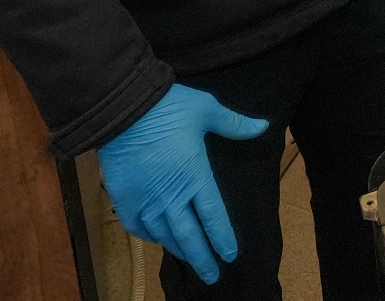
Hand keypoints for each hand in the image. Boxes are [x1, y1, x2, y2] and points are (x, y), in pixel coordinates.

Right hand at [96, 84, 268, 284]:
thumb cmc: (168, 108)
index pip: (213, 216)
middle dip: (202, 258)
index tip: (231, 254)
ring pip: (164, 235)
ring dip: (178, 249)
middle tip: (213, 276)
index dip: (222, 237)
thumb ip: (234, 124)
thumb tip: (263, 126)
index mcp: (195, 177)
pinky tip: (156, 239)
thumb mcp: (207, 110)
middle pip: (189, 236)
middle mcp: (171, 196)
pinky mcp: (123, 198)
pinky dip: (149, 236)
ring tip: (189, 259)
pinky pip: (137, 227)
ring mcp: (145, 201)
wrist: (121, 108)